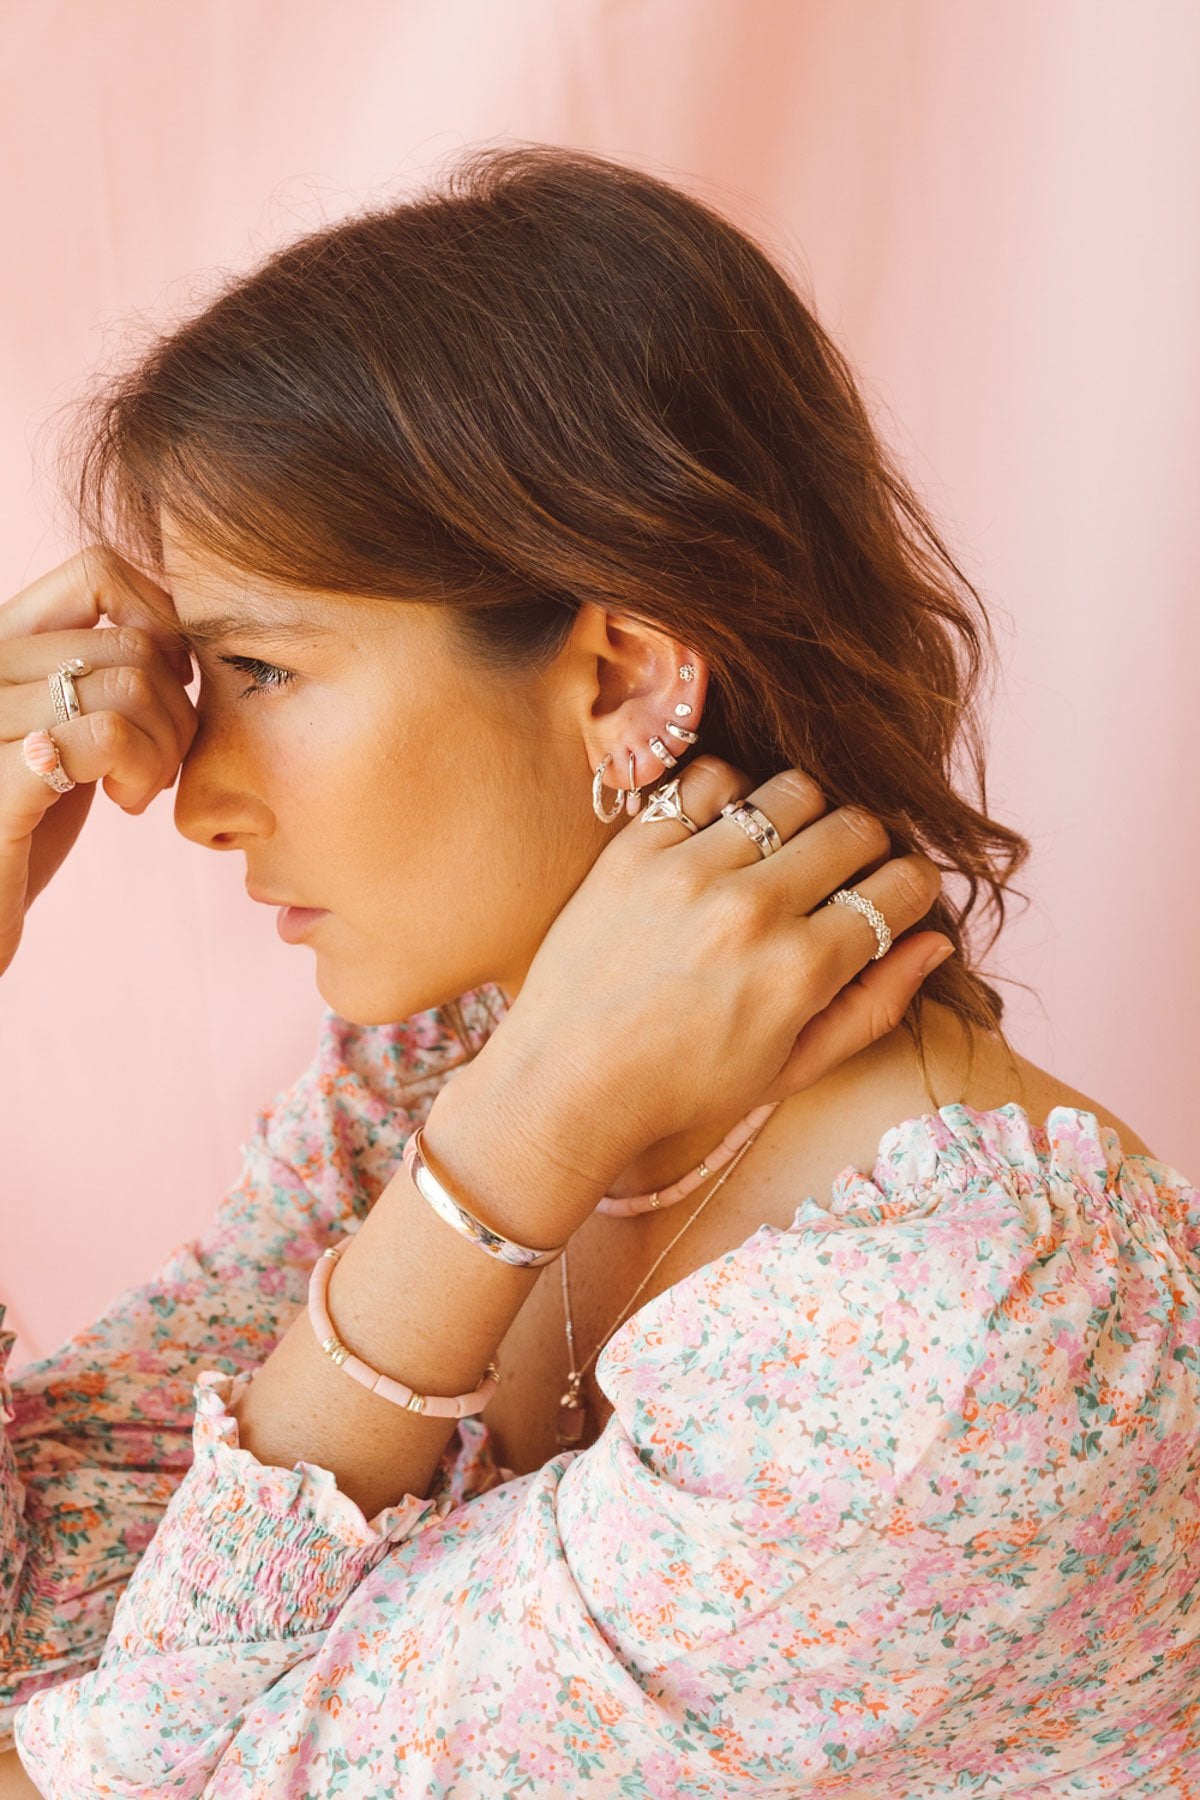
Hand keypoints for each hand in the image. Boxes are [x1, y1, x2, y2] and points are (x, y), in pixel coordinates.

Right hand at [0, 546, 196, 976]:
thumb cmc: (18, 828)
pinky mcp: (0, 781)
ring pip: (129, 682)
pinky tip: (124, 801)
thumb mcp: (58, 731)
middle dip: (175, 707)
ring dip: (163, 745)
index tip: (168, 685)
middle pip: (131, 638)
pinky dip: (142, 770)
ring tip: (138, 788)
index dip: (160, 622)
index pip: (97, 570)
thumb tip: (176, 631)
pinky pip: (109, 735)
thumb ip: (93, 674)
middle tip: (158, 762)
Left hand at [455, 756, 953, 1194]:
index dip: (910, 890)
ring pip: (793, 790)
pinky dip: (730, 795)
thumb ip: (875, 1007)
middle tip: (841, 876)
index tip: (891, 899)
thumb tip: (935, 942)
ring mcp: (691, 870)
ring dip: (804, 816)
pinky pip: (709, 779)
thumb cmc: (685, 1087)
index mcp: (803, 970)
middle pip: (858, 827)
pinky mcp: (636, 847)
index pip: (903, 885)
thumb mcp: (794, 1069)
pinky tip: (723, 833)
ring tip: (783, 851)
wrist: (566, 1081)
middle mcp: (754, 909)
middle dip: (868, 849)